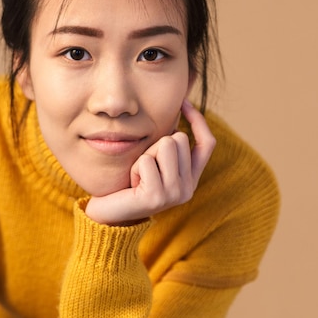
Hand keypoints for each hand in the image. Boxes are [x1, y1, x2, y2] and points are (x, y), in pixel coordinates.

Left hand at [85, 100, 215, 224]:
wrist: (110, 215)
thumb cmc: (128, 184)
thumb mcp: (153, 162)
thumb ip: (167, 146)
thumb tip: (176, 109)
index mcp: (190, 178)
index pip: (207, 144)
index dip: (198, 120)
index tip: (184, 102)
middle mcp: (188, 188)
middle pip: (178, 138)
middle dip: (156, 144)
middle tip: (144, 167)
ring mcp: (174, 194)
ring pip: (165, 145)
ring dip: (145, 155)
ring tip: (138, 175)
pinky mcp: (157, 196)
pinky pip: (146, 161)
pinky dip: (134, 167)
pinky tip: (131, 184)